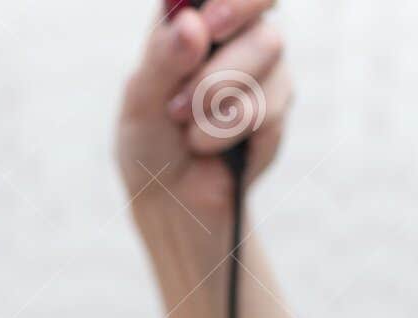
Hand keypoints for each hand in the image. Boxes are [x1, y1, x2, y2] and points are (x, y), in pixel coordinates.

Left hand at [116, 0, 291, 226]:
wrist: (172, 199)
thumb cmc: (149, 142)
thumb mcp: (140, 101)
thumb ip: (162, 59)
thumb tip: (192, 24)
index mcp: (196, 19)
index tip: (210, 24)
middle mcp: (236, 33)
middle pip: (263, 10)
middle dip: (221, 57)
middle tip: (185, 95)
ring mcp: (263, 66)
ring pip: (267, 54)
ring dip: (214, 99)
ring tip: (184, 124)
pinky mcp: (277, 104)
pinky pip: (265, 106)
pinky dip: (224, 131)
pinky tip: (206, 143)